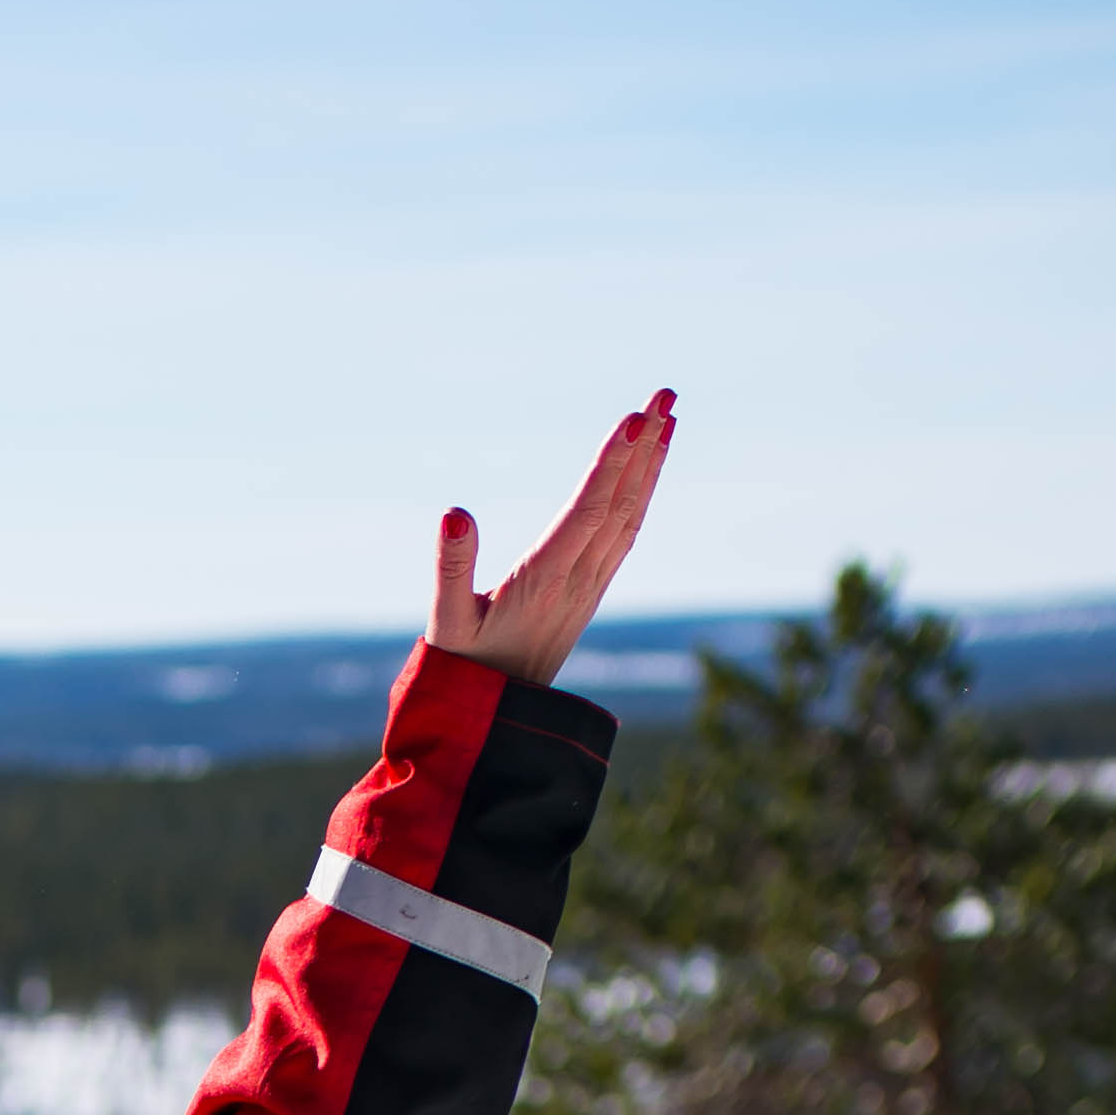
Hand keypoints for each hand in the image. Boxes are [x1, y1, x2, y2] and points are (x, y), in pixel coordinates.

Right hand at [426, 392, 675, 689]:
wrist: (496, 720)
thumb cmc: (463, 670)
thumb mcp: (446, 624)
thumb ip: (451, 568)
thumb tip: (452, 513)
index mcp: (546, 582)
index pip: (589, 512)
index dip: (613, 464)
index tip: (635, 419)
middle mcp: (578, 581)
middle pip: (621, 503)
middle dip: (644, 446)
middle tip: (664, 394)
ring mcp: (590, 585)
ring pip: (630, 515)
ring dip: (651, 463)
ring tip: (668, 414)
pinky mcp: (591, 589)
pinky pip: (626, 531)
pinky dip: (641, 491)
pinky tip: (649, 465)